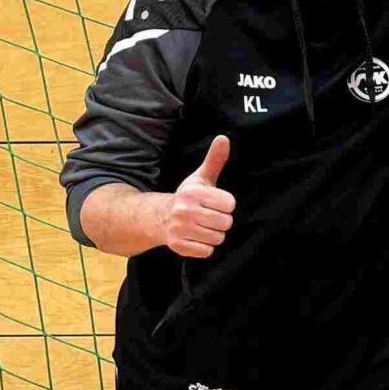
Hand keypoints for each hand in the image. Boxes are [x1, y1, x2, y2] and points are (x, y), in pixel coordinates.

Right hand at [165, 136, 234, 258]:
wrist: (159, 217)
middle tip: (207, 216)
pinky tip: (195, 237)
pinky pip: (207, 251)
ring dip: (213, 234)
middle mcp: (185, 210)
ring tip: (201, 226)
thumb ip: (215, 160)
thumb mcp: (201, 178)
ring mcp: (180, 229)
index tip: (214, 203)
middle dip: (220, 221)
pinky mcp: (178, 246)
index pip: (230, 204)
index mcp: (193, 193)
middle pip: (226, 223)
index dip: (225, 205)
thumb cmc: (188, 197)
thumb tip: (224, 138)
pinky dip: (204, 247)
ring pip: (218, 238)